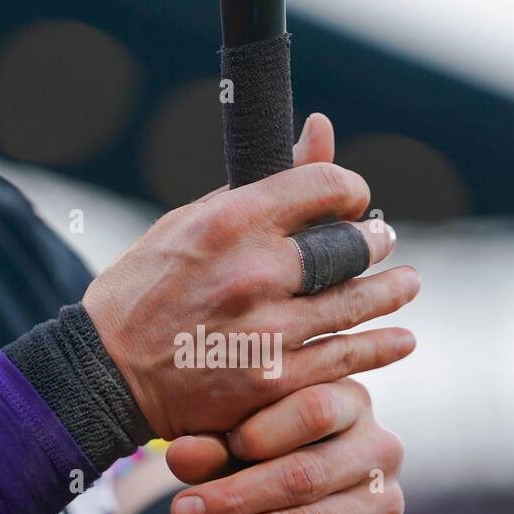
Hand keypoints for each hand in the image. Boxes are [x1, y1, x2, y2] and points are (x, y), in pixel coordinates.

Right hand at [82, 115, 418, 437]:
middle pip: (349, 247)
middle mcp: (254, 273)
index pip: (324, 186)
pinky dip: (381, 347)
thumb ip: (261, 183)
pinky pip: (346, 359)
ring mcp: (268, 332)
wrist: (106, 372)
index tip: (355, 202)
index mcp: (230, 221)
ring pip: (356, 304)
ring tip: (407, 284)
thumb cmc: (146, 287)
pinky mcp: (274, 383)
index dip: (351, 191)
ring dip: (391, 292)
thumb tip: (320, 130)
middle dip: (374, 242)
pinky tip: (401, 338)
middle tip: (384, 242)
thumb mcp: (191, 221)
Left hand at [163, 378, 405, 513]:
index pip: (315, 408)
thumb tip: (178, 454)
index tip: (205, 452)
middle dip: (234, 497)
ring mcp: (387, 503)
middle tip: (179, 513)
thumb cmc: (270, 472)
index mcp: (350, 402)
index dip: (261, 430)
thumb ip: (215, 449)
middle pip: (305, 472)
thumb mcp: (239, 455)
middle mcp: (379, 448)